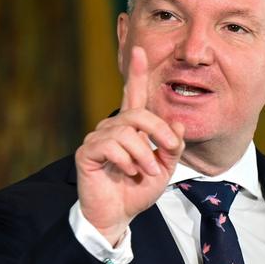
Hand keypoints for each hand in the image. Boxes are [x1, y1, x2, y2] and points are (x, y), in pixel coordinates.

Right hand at [75, 46, 184, 245]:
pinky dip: (127, 161)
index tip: (139, 49)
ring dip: (144, 154)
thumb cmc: (138, 189)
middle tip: (167, 152)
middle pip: (139, 113)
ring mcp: (98, 138)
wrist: (118, 215)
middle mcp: (113, 126)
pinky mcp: (87, 152)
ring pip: (127, 132)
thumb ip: (172, 144)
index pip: (134, 94)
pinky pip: (111, 145)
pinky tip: (128, 173)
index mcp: (131, 126)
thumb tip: (177, 122)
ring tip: (146, 171)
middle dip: (158, 132)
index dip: (136, 71)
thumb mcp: (165, 166)